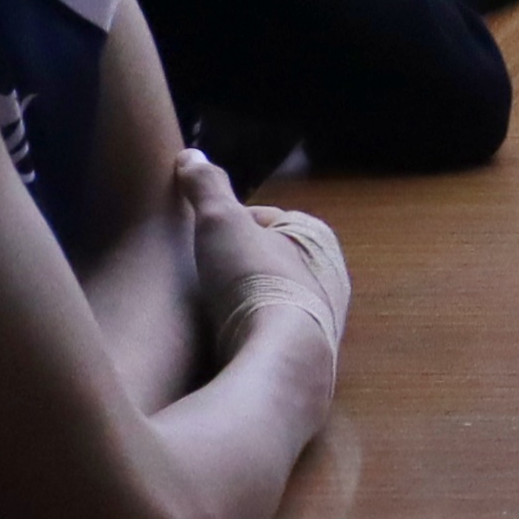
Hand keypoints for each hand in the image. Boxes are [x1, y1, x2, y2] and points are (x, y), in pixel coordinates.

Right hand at [181, 152, 351, 358]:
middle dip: (236, 266)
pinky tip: (221, 345)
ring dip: (241, 305)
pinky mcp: (305, 360)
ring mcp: (319, 321)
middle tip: (198, 275)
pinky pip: (269, 339)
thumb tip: (191, 155)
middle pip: (268, 262)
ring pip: (270, 302)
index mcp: (316, 237)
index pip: (265, 220)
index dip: (228, 224)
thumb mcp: (221, 221)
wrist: (279, 362)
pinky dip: (247, 337)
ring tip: (205, 313)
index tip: (201, 235)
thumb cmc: (253, 282)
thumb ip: (206, 187)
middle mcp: (328, 277)